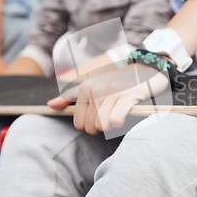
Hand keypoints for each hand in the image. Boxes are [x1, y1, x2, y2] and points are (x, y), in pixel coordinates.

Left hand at [48, 64, 169, 134]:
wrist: (147, 68)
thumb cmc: (118, 82)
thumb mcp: (92, 85)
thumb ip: (70, 96)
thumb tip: (50, 105)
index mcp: (86, 88)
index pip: (78, 122)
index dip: (88, 125)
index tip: (98, 117)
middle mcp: (97, 90)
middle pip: (91, 126)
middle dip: (100, 127)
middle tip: (110, 116)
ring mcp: (113, 93)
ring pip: (103, 125)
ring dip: (111, 126)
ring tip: (118, 114)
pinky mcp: (129, 97)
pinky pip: (116, 120)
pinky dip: (120, 123)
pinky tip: (125, 115)